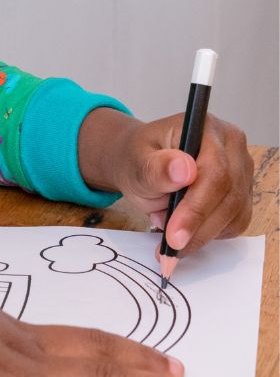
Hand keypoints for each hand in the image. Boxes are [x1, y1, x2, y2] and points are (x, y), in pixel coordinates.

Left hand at [78, 107, 253, 255]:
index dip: (196, 208)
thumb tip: (184, 169)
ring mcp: (241, 172)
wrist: (140, 163)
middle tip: (170, 248)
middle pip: (228, 196)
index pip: (215, 172)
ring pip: (234, 214)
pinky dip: (210, 235)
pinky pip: (234, 223)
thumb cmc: (137, 157)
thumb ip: (156, 167)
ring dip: (202, 235)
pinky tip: (185, 235)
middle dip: (197, 228)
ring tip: (169, 241)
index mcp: (207, 128)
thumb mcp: (135, 161)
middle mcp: (232, 148)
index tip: (173, 235)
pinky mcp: (241, 194)